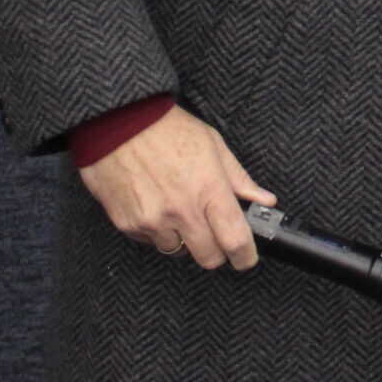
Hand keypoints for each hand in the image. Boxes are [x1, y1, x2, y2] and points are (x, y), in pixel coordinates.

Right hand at [76, 102, 275, 269]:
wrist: (117, 124)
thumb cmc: (167, 129)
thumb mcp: (213, 145)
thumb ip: (239, 179)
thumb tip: (264, 200)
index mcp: (208, 189)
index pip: (235, 239)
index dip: (245, 256)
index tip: (246, 258)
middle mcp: (181, 211)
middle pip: (208, 257)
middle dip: (217, 252)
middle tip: (216, 236)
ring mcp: (152, 221)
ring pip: (178, 251)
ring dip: (184, 239)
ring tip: (180, 210)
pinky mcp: (127, 224)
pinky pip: (151, 242)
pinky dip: (158, 231)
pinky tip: (157, 206)